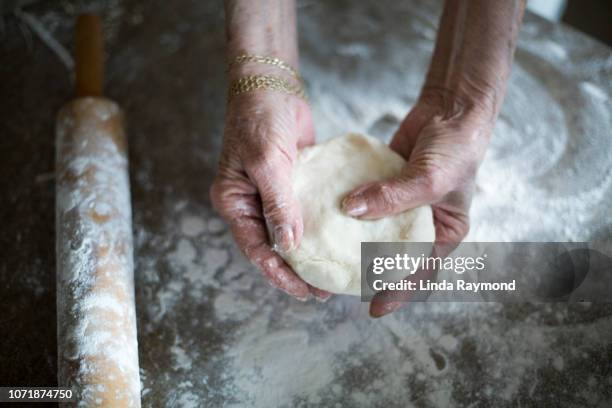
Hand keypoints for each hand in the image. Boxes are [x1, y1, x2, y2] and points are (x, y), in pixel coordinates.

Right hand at [210, 90, 330, 301]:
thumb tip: (290, 245)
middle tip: (322, 291)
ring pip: (290, 232)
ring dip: (308, 252)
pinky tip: (336, 239)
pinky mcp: (293, 183)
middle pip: (273, 246)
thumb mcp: (267, 164)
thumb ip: (279, 205)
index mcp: (235, 203)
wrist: (271, 86)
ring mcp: (272, 194)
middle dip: (295, 269)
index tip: (304, 291)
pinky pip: (304, 211)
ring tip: (330, 272)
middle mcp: (251, 203)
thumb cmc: (259, 121)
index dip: (279, 273)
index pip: (256, 248)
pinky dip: (317, 226)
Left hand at [341, 89, 494, 315]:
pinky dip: (349, 207)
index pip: (419, 271)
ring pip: (374, 228)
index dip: (398, 292)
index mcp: (443, 233)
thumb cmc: (456, 149)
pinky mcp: (385, 185)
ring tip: (326, 253)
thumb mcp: (430, 179)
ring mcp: (400, 204)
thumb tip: (349, 209)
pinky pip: (365, 200)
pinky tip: (327, 214)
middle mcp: (421, 223)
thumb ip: (392, 197)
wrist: (452, 107)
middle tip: (339, 283)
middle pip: (392, 254)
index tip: (373, 309)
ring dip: (353, 239)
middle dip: (368, 270)